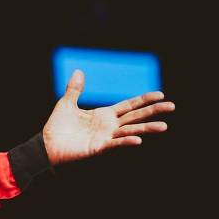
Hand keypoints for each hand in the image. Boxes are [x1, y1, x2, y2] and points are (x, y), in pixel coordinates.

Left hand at [42, 69, 174, 165]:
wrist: (47, 145)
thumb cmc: (57, 127)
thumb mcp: (66, 104)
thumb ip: (75, 89)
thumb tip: (79, 71)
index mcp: (104, 114)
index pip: (129, 105)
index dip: (144, 100)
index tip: (160, 94)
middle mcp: (109, 126)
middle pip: (135, 116)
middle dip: (153, 111)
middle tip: (172, 106)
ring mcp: (106, 137)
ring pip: (130, 131)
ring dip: (147, 129)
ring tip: (164, 126)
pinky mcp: (99, 147)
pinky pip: (115, 144)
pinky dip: (126, 141)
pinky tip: (138, 140)